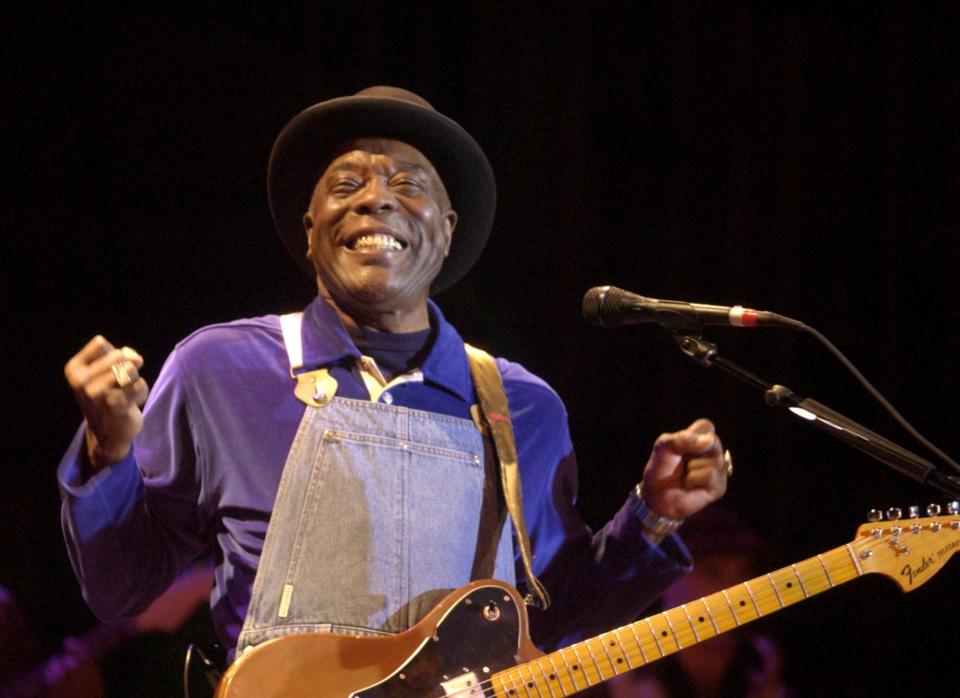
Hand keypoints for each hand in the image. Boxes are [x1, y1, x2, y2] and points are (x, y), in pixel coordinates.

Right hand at [65, 335, 148, 469]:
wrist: (109, 430)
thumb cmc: (110, 393)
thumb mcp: (111, 368)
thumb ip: (124, 354)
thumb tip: (136, 359)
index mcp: (74, 369)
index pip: (100, 343)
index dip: (113, 353)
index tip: (110, 369)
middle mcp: (80, 380)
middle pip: (119, 355)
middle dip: (128, 367)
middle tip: (121, 383)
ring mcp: (95, 394)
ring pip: (131, 369)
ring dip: (135, 380)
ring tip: (125, 393)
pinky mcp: (113, 405)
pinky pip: (140, 386)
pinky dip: (141, 393)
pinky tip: (130, 403)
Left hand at [640, 418, 726, 519]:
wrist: (656, 494)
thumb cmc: (661, 468)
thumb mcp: (664, 446)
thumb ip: (683, 439)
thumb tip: (709, 441)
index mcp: (700, 439)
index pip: (706, 426)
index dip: (692, 435)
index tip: (678, 445)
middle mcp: (712, 453)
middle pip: (714, 441)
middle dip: (692, 451)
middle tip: (682, 462)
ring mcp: (718, 470)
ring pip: (714, 460)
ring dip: (692, 468)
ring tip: (685, 476)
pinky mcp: (719, 487)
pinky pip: (710, 475)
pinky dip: (694, 480)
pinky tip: (689, 485)